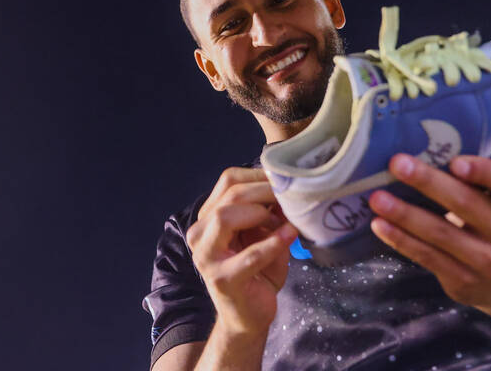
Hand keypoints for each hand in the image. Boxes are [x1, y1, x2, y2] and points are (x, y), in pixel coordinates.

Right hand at [186, 167, 295, 335]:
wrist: (249, 315)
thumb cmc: (258, 270)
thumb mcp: (264, 233)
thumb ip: (269, 210)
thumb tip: (287, 186)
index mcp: (209, 218)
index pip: (229, 180)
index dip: (259, 176)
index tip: (285, 180)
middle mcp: (200, 234)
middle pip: (230, 196)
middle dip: (265, 192)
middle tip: (290, 198)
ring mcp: (207, 258)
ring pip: (226, 217)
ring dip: (262, 215)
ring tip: (284, 223)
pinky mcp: (223, 280)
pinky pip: (249, 255)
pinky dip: (273, 243)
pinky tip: (289, 236)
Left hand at [368, 154, 490, 309]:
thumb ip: (474, 180)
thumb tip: (420, 151)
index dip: (485, 171)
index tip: (454, 162)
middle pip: (467, 203)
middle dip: (428, 182)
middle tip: (397, 163)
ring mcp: (487, 261)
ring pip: (441, 233)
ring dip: (405, 214)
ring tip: (378, 198)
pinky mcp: (463, 280)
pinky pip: (427, 256)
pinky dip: (401, 239)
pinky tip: (380, 224)